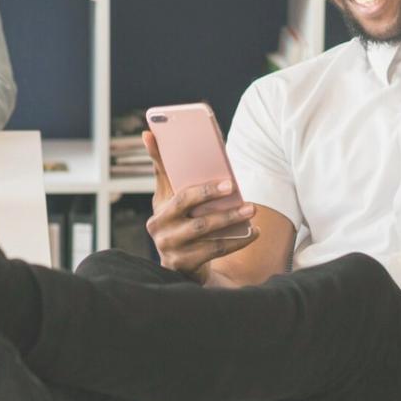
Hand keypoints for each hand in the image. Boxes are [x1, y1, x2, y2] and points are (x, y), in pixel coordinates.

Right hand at [142, 131, 258, 279]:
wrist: (183, 266)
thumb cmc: (180, 222)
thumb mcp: (170, 198)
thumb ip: (163, 169)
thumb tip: (148, 134)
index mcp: (159, 207)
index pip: (173, 188)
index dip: (199, 185)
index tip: (226, 180)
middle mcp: (159, 228)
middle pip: (188, 208)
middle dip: (211, 195)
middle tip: (234, 187)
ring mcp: (169, 248)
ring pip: (203, 230)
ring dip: (229, 219)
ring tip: (251, 209)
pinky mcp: (183, 265)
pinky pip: (214, 250)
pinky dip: (236, 241)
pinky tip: (253, 231)